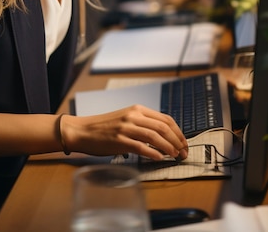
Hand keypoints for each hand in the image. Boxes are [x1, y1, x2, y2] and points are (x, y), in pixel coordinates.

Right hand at [61, 105, 187, 160]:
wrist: (83, 130)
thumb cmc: (104, 127)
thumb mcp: (126, 118)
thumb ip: (143, 123)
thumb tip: (164, 137)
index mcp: (137, 109)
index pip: (165, 119)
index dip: (178, 132)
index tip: (184, 143)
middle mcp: (133, 116)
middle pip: (163, 127)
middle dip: (177, 141)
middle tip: (183, 153)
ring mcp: (126, 128)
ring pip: (155, 136)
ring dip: (169, 148)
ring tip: (175, 156)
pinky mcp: (120, 140)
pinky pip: (141, 147)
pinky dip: (153, 153)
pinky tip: (159, 158)